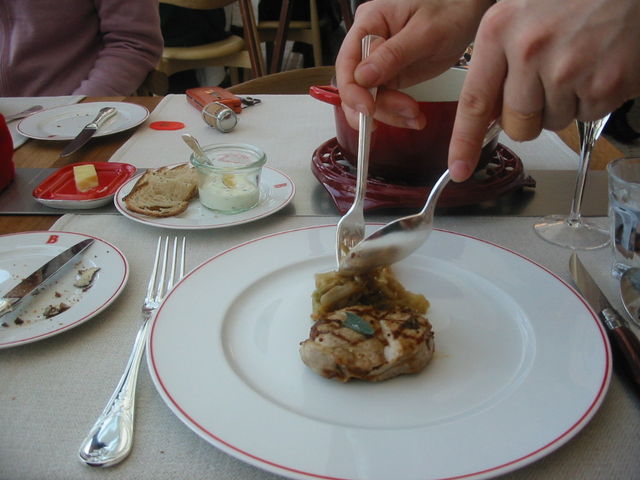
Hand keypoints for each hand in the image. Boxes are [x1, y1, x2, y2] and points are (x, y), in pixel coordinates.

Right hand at [335, 0, 490, 129]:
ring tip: (415, 118)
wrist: (469, 10)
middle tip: (403, 114)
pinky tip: (414, 118)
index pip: (347, 62)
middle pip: (356, 85)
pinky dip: (398, 113)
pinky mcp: (392, 74)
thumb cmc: (451, 7)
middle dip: (377, 106)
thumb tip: (362, 77)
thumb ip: (393, 55)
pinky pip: (386, 100)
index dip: (353, 90)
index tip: (368, 109)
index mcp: (369, 22)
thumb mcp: (425, 31)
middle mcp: (369, 43)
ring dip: (390, 114)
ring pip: (370, 98)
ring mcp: (380, 61)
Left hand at [449, 0, 639, 180]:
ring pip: (552, 123)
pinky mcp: (606, 83)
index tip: (460, 168)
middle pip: (517, 124)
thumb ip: (499, 58)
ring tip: (579, 61)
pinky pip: (588, 115)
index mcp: (500, 30)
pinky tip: (599, 64)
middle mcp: (529, 50)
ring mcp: (569, 69)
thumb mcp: (519, 13)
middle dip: (528, 117)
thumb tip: (489, 111)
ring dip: (564, 104)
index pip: (474, 102)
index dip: (465, 141)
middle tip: (549, 80)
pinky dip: (594, 98)